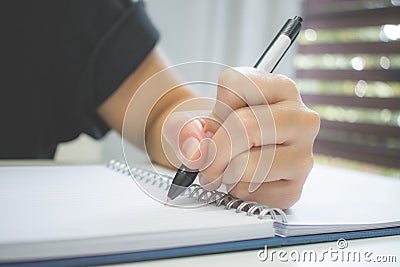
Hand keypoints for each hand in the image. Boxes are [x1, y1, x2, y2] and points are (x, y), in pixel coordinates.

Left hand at [163, 67, 319, 208]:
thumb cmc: (220, 130)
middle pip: (244, 127)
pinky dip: (237, 191)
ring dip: (225, 172)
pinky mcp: (295, 187)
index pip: (236, 84)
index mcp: (281, 88)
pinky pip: (255, 194)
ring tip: (226, 167)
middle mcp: (300, 118)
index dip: (216, 106)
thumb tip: (196, 153)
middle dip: (214, 148)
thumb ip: (183, 127)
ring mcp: (303, 154)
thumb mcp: (194, 119)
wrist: (230, 153)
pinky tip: (242, 180)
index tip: (218, 119)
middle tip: (206, 160)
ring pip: (249, 164)